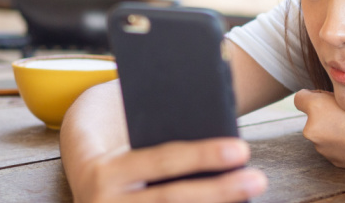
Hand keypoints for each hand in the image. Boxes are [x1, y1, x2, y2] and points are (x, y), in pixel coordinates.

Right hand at [72, 138, 266, 202]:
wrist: (86, 188)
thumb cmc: (124, 161)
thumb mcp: (133, 147)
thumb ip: (165, 149)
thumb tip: (224, 149)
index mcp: (106, 172)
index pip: (162, 161)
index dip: (203, 155)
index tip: (242, 149)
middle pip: (172, 198)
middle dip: (220, 190)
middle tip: (258, 179)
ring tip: (249, 195)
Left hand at [294, 89, 344, 173]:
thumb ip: (339, 91)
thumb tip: (333, 92)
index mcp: (316, 109)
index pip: (300, 98)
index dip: (314, 95)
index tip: (329, 97)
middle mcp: (312, 130)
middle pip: (313, 116)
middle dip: (325, 113)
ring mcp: (322, 149)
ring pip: (323, 132)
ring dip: (333, 128)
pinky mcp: (333, 162)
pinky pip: (332, 146)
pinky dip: (341, 143)